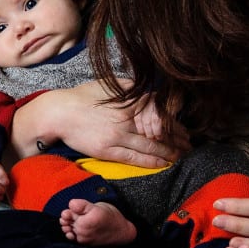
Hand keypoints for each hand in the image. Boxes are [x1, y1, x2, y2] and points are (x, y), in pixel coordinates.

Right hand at [10, 82, 188, 167]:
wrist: (59, 113)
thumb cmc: (82, 97)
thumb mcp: (108, 84)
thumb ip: (130, 87)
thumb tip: (151, 91)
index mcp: (128, 102)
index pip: (159, 114)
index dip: (175, 123)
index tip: (184, 129)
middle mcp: (126, 119)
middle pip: (159, 131)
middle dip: (177, 140)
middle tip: (189, 145)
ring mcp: (117, 136)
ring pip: (150, 146)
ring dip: (169, 153)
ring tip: (180, 156)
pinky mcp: (108, 150)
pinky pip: (135, 158)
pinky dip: (151, 161)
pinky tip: (163, 163)